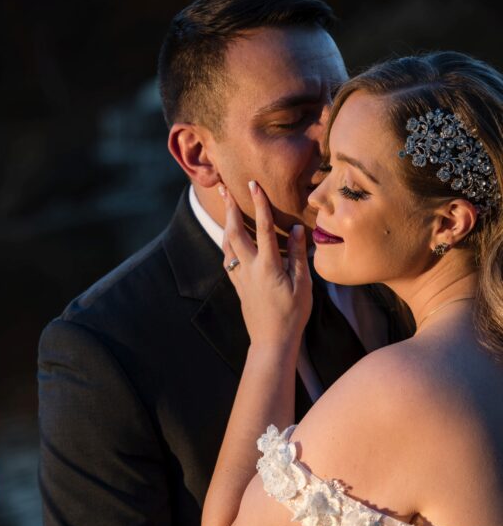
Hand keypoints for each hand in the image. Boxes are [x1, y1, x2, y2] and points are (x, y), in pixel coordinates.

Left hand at [220, 180, 311, 350]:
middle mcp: (249, 268)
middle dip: (229, 208)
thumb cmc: (292, 314)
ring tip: (225, 207)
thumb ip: (299, 256)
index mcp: (268, 266)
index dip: (259, 204)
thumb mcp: (303, 285)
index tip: (254, 185)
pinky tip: (229, 238)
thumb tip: (299, 230)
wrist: (271, 340)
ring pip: (227, 244)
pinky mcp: (237, 284)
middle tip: (223, 188)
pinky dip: (227, 242)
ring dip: (226, 223)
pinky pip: (228, 258)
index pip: (264, 228)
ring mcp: (240, 276)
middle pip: (235, 232)